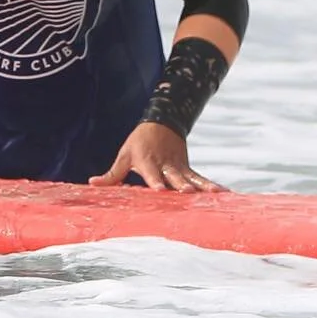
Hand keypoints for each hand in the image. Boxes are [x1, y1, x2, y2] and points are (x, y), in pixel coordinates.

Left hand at [90, 121, 226, 191]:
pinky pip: (200, 179)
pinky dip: (211, 186)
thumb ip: (112, 174)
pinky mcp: (188, 169)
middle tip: (187, 193)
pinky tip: (223, 194)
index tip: (160, 190)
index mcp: (149, 163)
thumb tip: (93, 183)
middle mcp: (166, 166)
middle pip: (174, 177)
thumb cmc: (139, 142)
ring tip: (215, 195)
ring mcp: (179, 167)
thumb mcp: (124, 155)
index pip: (152, 174)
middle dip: (181, 185)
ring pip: (192, 178)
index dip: (155, 182)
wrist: (162, 123)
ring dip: (203, 186)